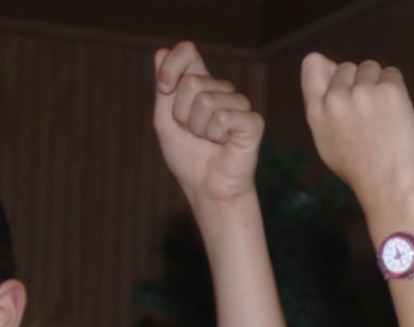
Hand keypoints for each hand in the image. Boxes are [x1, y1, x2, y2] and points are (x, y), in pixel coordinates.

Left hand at [153, 42, 261, 205]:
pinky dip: (216, 135)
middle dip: (182, 114)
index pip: (187, 51)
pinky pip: (223, 117)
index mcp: (201, 85)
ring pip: (206, 101)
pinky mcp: (252, 121)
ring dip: (198, 128)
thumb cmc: (189, 158)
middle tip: (192, 133)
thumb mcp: (165, 121)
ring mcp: (239, 104)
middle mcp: (222, 90)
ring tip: (207, 140)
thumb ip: (164, 88)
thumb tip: (161, 52)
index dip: (172, 65)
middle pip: (191, 82)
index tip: (164, 88)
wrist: (207, 189)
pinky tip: (223, 144)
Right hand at [301, 53, 413, 208]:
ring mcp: (362, 92)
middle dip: (359, 83)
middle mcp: (335, 99)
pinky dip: (397, 91)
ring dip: (379, 86)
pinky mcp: (388, 91)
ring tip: (383, 120)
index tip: (344, 85)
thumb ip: (324, 106)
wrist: (390, 188)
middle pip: (347, 67)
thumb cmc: (361, 169)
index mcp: (316, 111)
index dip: (329, 69)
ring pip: (371, 69)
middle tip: (369, 118)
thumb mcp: (328, 142)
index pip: (312, 63)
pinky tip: (396, 117)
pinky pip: (392, 75)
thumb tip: (330, 64)